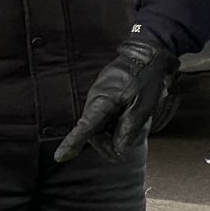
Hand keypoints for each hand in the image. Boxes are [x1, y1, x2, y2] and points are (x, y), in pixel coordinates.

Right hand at [56, 30, 176, 161]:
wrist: (149, 54)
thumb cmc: (146, 79)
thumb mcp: (142, 107)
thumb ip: (128, 129)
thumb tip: (118, 149)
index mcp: (102, 103)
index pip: (85, 128)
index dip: (72, 143)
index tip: (60, 157)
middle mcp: (96, 100)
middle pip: (94, 132)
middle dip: (108, 143)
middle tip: (128, 147)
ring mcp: (100, 97)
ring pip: (102, 125)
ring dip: (115, 132)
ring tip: (137, 128)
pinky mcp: (106, 95)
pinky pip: (107, 115)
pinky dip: (118, 122)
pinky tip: (133, 119)